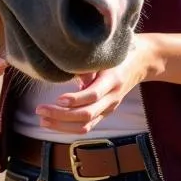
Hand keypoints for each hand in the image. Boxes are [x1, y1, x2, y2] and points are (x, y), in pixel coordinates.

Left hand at [35, 35, 154, 133]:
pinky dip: (68, 127)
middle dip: (60, 115)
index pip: (93, 95)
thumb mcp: (106, 52)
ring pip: (85, 125)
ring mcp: (109, 108)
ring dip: (62, 125)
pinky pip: (87, 126)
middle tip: (40, 109)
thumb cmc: (118, 52)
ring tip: (42, 119)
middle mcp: (112, 98)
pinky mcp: (104, 113)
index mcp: (112, 80)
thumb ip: (90, 63)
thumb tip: (76, 76)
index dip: (75, 99)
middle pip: (86, 114)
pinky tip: (53, 122)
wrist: (140, 61)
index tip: (58, 99)